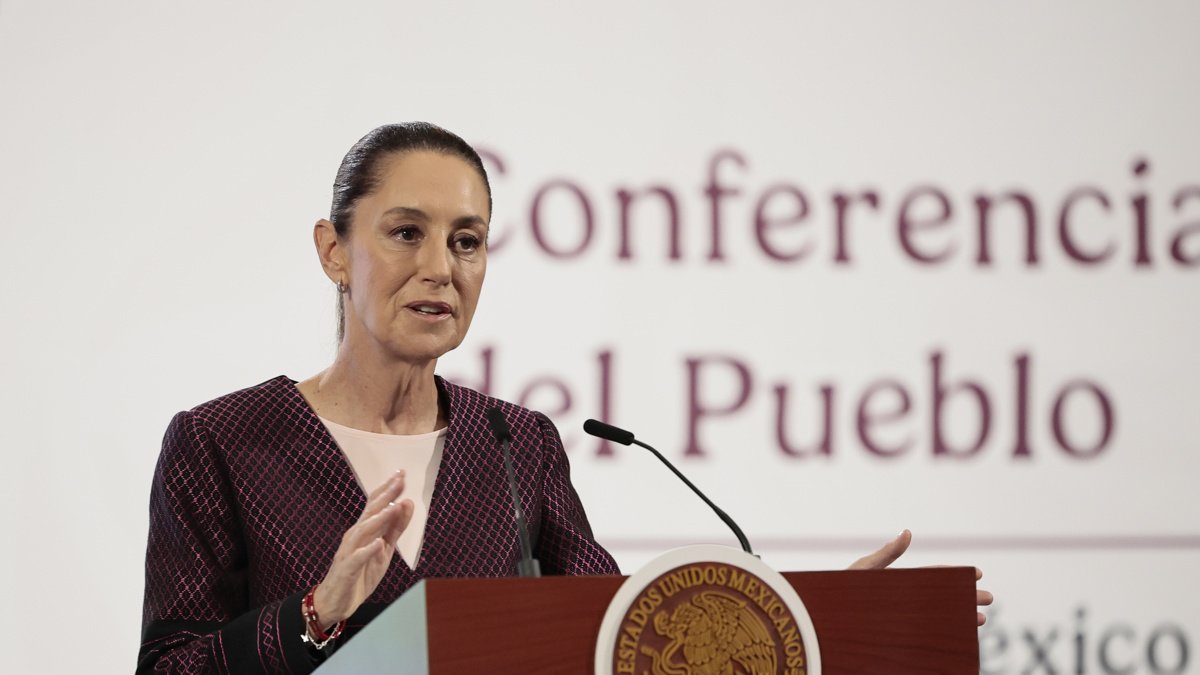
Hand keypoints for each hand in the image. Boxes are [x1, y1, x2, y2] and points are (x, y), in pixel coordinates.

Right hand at [312, 470, 413, 626]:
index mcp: (364, 530)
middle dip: (385, 495)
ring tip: (394, 507)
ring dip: (379, 519)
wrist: (336, 601)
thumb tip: (407, 503)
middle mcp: (355, 536)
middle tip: (400, 480)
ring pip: (363, 531)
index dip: (388, 489)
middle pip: (370, 512)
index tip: (401, 473)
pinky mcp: (347, 569)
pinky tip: (378, 544)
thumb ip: (395, 528)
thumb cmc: (361, 572)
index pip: (375, 504)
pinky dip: (368, 550)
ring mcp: (349, 552)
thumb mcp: (384, 549)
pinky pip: (357, 558)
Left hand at [847, 529, 994, 625]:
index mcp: (899, 582)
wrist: (826, 617)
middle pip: (942, 597)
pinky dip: (944, 638)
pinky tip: (959, 639)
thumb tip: (909, 531)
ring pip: (939, 617)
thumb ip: (888, 554)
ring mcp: (903, 618)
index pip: (934, 576)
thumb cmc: (841, 589)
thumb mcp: (865, 569)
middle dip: (966, 597)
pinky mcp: (899, 635)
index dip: (955, 574)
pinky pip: (926, 636)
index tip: (977, 572)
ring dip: (960, 617)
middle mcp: (904, 600)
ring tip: (980, 620)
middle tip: (989, 599)